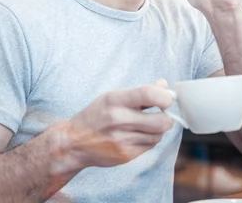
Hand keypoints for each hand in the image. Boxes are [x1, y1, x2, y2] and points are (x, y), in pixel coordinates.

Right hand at [56, 79, 173, 170]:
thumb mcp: (113, 97)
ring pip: (158, 135)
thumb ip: (140, 92)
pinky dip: (148, 140)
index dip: (165, 97)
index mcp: (114, 99)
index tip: (167, 100)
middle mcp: (118, 119)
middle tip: (162, 115)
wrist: (74, 142)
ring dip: (157, 130)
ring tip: (145, 125)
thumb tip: (164, 85)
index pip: (148, 94)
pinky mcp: (125, 155)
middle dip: (167, 118)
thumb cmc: (97, 115)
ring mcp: (122, 140)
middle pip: (161, 121)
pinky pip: (149, 146)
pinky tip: (136, 135)